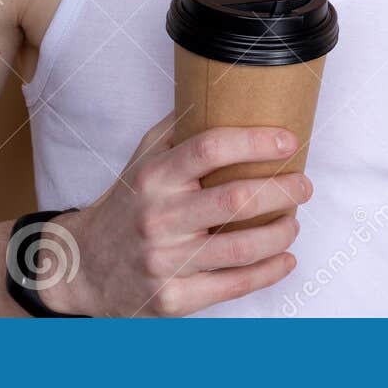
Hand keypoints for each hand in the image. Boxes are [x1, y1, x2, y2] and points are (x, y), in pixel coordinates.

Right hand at [36, 110, 312, 315]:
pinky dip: (270, 271)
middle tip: (304, 185)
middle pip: (237, 199)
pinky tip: (285, 258)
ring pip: (243, 248)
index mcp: (154, 177)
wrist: (83, 266)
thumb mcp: (144, 157)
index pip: (210, 148)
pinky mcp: (173, 299)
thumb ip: (181, 126)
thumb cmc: (128, 203)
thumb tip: (228, 88)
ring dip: (282, 232)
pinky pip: (234, 286)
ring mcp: (165, 261)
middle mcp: (158, 218)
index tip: (289, 140)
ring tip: (294, 222)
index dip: (256, 141)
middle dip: (284, 190)